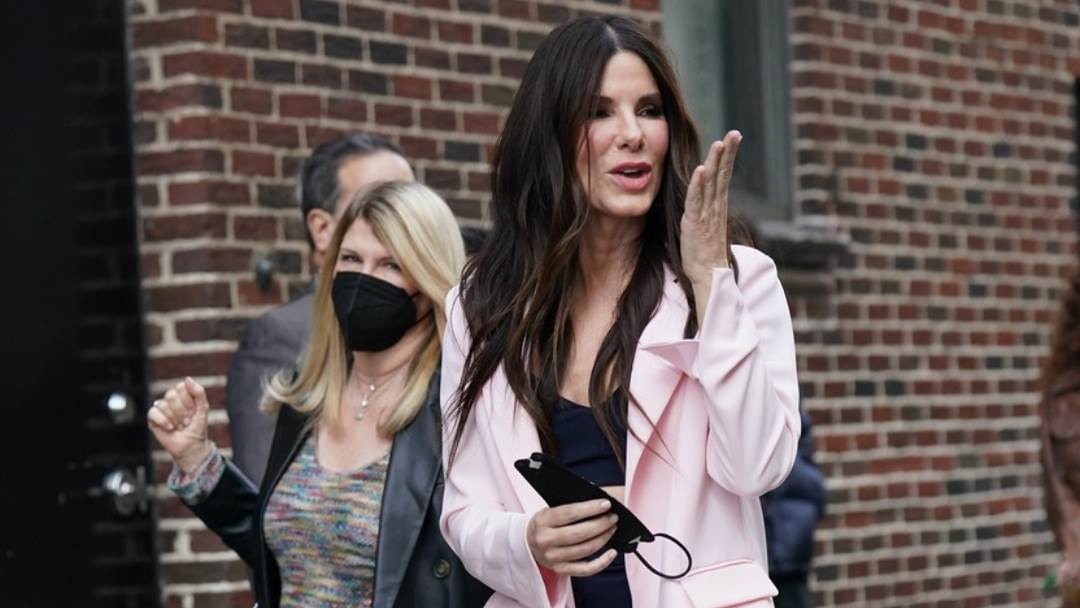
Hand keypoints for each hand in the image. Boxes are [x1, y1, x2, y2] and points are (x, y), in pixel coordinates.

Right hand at [147, 377, 212, 472]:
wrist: (191, 446)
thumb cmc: (197, 427)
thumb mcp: (203, 409)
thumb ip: (199, 393)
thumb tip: (187, 379)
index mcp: (184, 394)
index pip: (181, 387)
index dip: (188, 401)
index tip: (194, 412)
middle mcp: (171, 399)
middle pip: (171, 395)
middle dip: (182, 411)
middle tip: (186, 421)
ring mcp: (161, 408)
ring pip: (163, 404)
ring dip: (174, 419)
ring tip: (179, 426)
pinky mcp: (152, 418)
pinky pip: (153, 412)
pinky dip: (163, 421)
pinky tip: (170, 428)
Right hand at [526, 499, 618, 576]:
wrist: (527, 543)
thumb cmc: (544, 524)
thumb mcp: (549, 510)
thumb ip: (570, 508)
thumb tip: (598, 504)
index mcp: (543, 521)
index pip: (570, 513)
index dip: (590, 508)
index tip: (606, 504)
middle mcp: (546, 540)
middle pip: (580, 533)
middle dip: (601, 524)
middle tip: (612, 517)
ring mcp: (553, 557)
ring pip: (585, 549)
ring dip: (603, 538)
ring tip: (612, 528)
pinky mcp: (561, 570)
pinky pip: (586, 569)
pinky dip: (602, 562)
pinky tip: (612, 552)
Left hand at [681, 130, 740, 281]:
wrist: (708, 276)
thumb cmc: (705, 253)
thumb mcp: (705, 225)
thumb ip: (706, 210)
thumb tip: (703, 197)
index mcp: (717, 206)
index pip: (724, 176)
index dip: (728, 156)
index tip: (733, 137)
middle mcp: (715, 207)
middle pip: (722, 174)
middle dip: (728, 153)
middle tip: (735, 133)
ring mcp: (707, 215)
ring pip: (711, 184)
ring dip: (715, 163)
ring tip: (720, 144)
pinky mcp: (695, 223)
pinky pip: (697, 201)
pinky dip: (698, 184)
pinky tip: (701, 169)